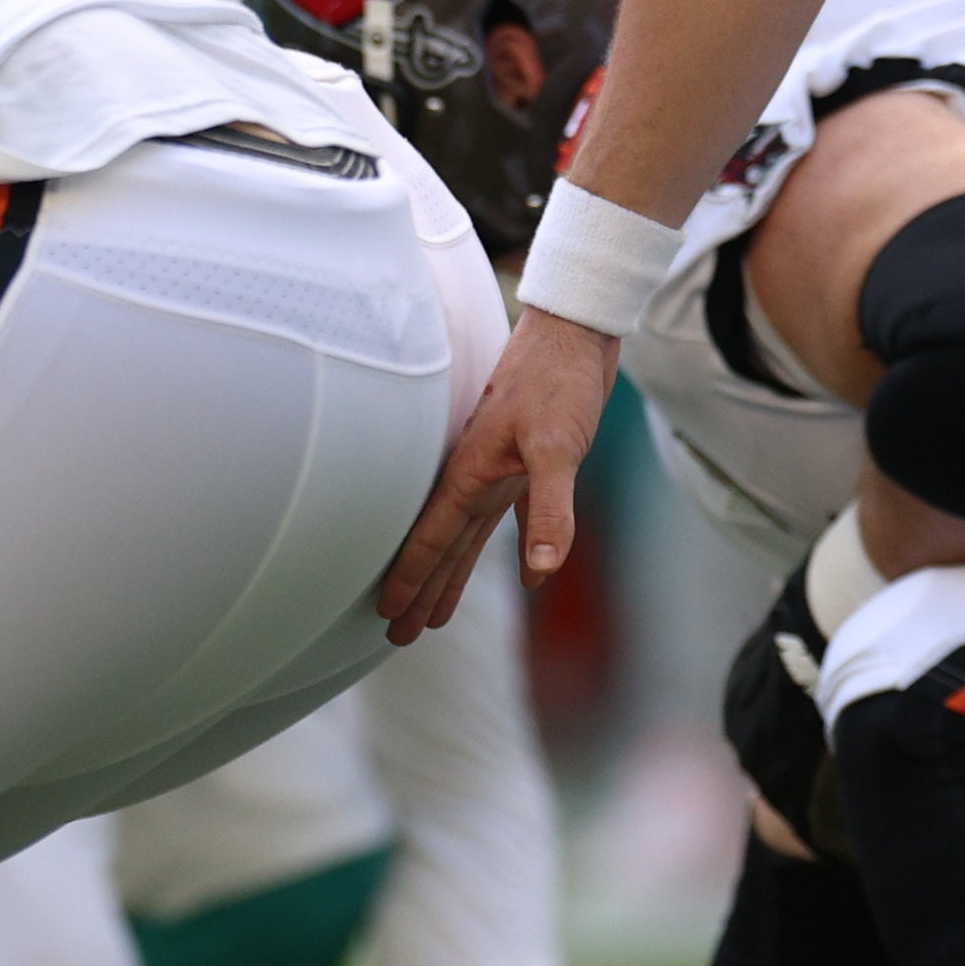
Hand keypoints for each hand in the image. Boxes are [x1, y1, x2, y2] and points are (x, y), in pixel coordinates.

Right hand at [378, 309, 618, 635]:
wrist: (577, 330)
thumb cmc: (559, 381)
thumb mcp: (557, 447)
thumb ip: (548, 509)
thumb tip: (541, 574)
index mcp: (471, 474)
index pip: (433, 538)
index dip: (410, 577)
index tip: (387, 615)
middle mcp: (478, 475)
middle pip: (443, 546)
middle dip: (421, 589)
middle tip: (397, 635)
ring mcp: (503, 467)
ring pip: (470, 535)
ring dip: (454, 573)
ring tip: (436, 613)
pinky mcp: (532, 458)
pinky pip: (515, 515)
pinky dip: (520, 544)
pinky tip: (531, 572)